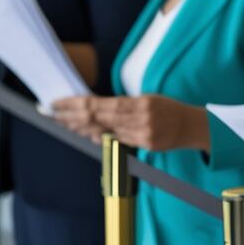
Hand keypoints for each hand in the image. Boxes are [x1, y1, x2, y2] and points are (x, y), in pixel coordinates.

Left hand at [52, 94, 209, 151]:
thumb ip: (122, 106)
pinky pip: (116, 141)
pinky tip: (86, 134)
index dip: (75, 104)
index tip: (57, 102)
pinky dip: (99, 136)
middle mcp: (140, 118)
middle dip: (71, 116)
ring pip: (103, 132)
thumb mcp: (147, 99)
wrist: (191, 125)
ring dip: (81, 128)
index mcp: (140, 102)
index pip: (99, 104)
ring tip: (63, 123)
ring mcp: (142, 134)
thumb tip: (93, 111)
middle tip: (52, 113)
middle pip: (97, 118)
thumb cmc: (166, 109)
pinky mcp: (145, 145)